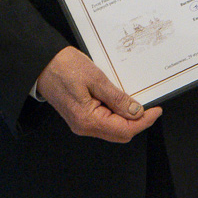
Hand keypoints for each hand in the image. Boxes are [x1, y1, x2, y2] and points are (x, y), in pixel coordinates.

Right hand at [36, 46, 161, 142]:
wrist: (40, 63)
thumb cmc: (63, 67)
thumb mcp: (95, 78)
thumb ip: (117, 98)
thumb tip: (136, 112)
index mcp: (87, 120)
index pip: (124, 129)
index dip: (144, 121)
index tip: (156, 110)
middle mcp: (84, 127)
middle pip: (120, 133)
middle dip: (137, 122)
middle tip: (149, 106)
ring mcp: (81, 123)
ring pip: (112, 129)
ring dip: (126, 118)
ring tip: (135, 100)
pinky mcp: (80, 117)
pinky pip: (104, 121)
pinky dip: (116, 114)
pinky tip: (120, 101)